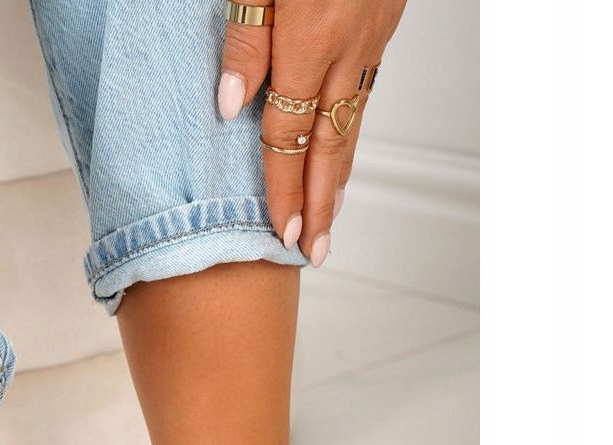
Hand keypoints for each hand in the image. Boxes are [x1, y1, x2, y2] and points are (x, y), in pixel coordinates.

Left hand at [217, 0, 405, 265]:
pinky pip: (365, 93)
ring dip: (341, 176)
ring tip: (331, 217)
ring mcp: (371, 38)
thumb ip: (244, 41)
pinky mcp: (382, 21)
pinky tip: (345, 146)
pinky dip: (354, 132)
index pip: (287, 139)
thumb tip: (230, 110)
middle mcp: (347, 51)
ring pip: (353, 123)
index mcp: (309, 43)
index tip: (279, 237)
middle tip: (315, 253)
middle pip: (329, 147)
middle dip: (319, 206)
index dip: (281, 192)